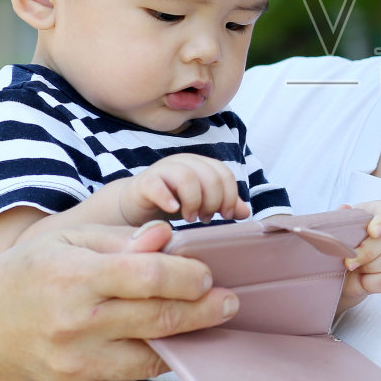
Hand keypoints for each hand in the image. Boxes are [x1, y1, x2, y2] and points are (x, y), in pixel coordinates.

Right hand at [0, 219, 242, 380]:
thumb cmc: (37, 271)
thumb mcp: (70, 239)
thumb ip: (122, 240)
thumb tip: (167, 237)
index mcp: (75, 278)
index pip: (148, 278)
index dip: (187, 276)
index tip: (208, 274)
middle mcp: (75, 326)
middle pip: (159, 320)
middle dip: (204, 311)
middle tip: (229, 302)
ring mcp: (78, 364)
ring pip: (153, 356)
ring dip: (185, 339)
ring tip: (203, 320)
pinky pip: (134, 375)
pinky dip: (151, 357)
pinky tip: (156, 339)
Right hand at [120, 154, 252, 226]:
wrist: (135, 204)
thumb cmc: (171, 202)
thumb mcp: (201, 203)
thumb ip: (222, 205)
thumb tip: (245, 212)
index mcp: (200, 164)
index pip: (225, 174)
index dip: (230, 195)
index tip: (225, 215)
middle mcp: (183, 162)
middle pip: (209, 176)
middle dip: (213, 201)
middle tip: (206, 218)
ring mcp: (163, 170)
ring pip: (187, 177)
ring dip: (193, 201)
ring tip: (190, 218)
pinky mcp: (144, 182)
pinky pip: (157, 185)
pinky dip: (168, 199)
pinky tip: (173, 211)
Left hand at [338, 201, 380, 307]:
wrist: (342, 273)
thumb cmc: (342, 245)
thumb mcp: (337, 231)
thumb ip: (340, 220)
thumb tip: (344, 209)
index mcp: (376, 215)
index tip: (373, 231)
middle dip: (366, 252)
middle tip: (348, 262)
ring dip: (368, 267)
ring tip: (351, 269)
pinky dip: (370, 282)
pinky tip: (360, 280)